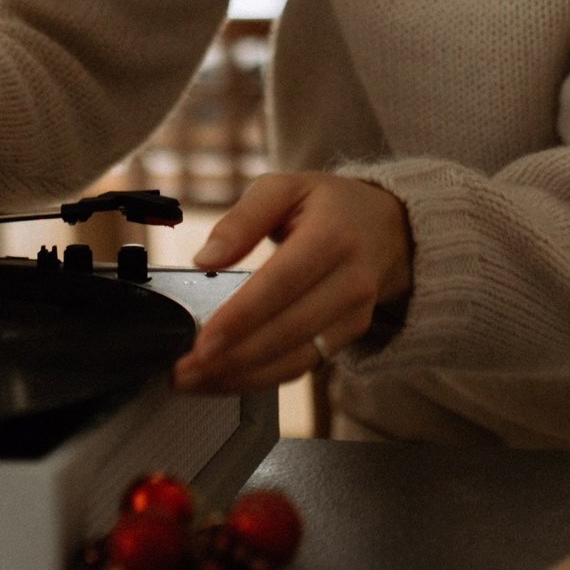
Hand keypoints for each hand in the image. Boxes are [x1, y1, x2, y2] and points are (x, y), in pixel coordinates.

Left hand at [173, 172, 410, 393]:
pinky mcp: (350, 335)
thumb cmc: (327, 205)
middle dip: (231, 358)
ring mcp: (355, 313)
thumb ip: (243, 218)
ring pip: (295, 358)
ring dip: (240, 377)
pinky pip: (302, 365)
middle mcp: (351, 280)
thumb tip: (205, 259)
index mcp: (332, 235)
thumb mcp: (284, 188)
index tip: (202, 342)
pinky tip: (225, 379)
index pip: (282, 283)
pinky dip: (260, 378)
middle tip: (183, 371)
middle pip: (287, 330)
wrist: (387, 228)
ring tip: (194, 381)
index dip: (241, 317)